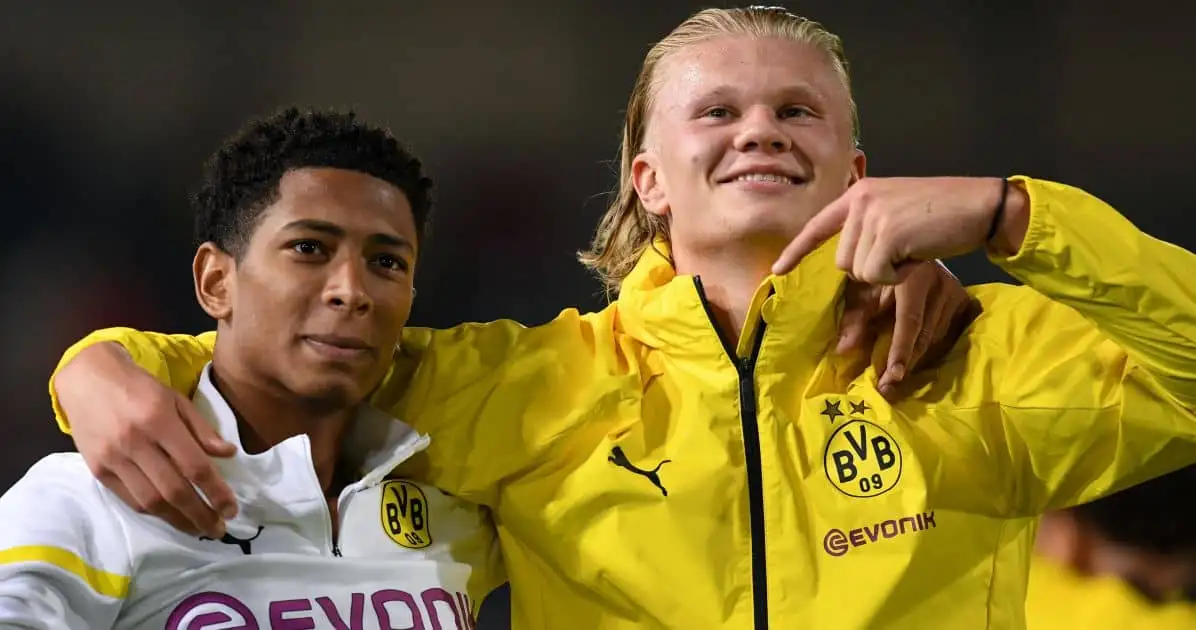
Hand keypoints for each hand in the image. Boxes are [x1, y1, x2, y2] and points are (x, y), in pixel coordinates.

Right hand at [54, 343, 237, 537]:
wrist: (88, 380)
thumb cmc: (140, 388)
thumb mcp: (176, 399)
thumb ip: (201, 429)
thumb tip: (229, 454)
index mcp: (159, 420)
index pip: (194, 465)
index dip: (216, 491)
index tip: (231, 509)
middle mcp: (135, 442)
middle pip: (173, 490)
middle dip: (200, 515)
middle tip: (219, 529)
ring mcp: (113, 459)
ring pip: (150, 501)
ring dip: (178, 520)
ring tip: (199, 529)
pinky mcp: (97, 470)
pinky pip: (130, 499)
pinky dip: (153, 511)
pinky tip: (171, 516)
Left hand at [773, 177, 1023, 281]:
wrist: (981, 205)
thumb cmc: (943, 214)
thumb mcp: (897, 212)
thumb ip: (869, 228)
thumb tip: (847, 264)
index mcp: (860, 193)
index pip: (818, 225)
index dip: (797, 251)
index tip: (777, 270)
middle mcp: (860, 199)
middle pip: (842, 262)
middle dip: (872, 269)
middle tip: (904, 251)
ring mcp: (873, 215)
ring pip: (859, 272)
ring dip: (887, 273)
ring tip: (913, 249)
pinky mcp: (888, 233)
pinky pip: (878, 275)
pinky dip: (899, 276)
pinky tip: (918, 255)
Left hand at [839, 261, 974, 396]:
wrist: (910, 242)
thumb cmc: (880, 268)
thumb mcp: (863, 287)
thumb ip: (855, 317)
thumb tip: (843, 349)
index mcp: (913, 276)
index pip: (909, 321)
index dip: (900, 350)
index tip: (892, 375)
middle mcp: (940, 282)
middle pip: (925, 334)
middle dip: (906, 362)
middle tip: (887, 387)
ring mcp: (955, 289)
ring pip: (936, 336)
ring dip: (916, 357)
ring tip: (894, 375)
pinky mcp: (963, 297)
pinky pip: (947, 332)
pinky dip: (929, 345)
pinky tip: (912, 356)